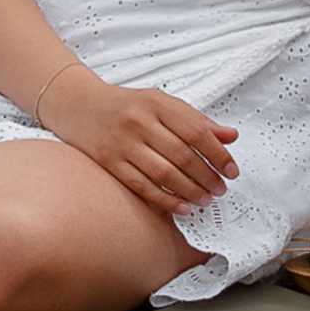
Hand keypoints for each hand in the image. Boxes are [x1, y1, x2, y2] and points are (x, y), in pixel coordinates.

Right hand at [39, 71, 237, 213]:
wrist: (78, 105)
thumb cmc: (124, 105)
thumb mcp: (161, 103)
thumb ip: (196, 120)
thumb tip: (230, 136)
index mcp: (156, 102)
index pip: (196, 130)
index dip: (218, 154)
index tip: (231, 170)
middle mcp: (139, 121)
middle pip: (182, 154)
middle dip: (207, 176)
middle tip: (220, 189)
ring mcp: (122, 142)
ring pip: (164, 173)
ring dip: (189, 191)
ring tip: (205, 200)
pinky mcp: (109, 162)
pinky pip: (142, 186)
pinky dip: (165, 200)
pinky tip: (181, 207)